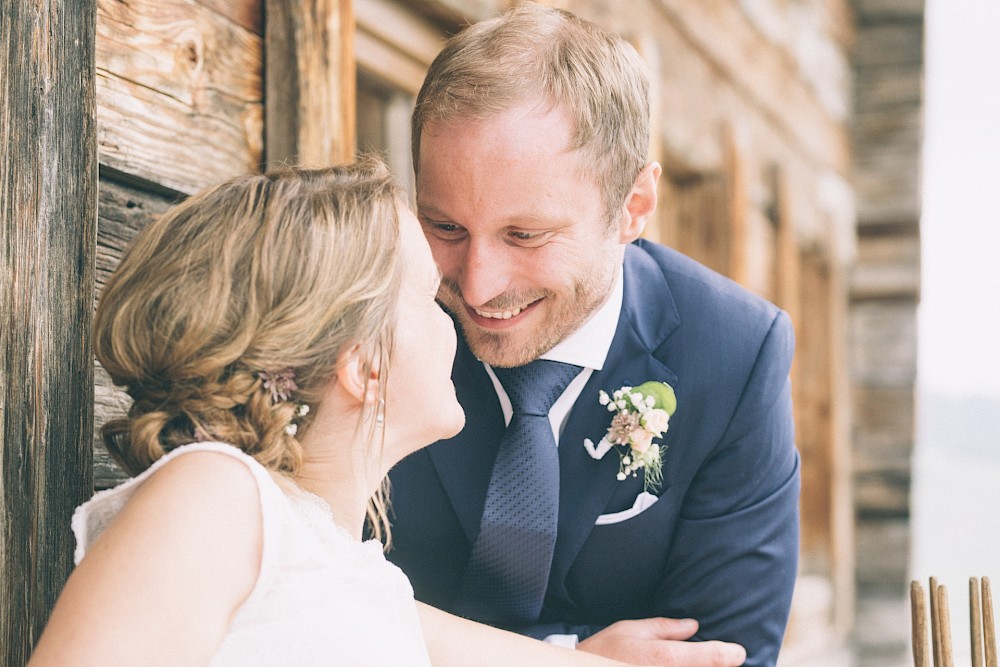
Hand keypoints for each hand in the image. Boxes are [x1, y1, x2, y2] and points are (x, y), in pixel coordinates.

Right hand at [577, 618, 746, 666]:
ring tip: (711, 663)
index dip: (729, 654)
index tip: (739, 652)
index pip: (709, 657)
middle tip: (727, 660)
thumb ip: (665, 628)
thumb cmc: (603, 651)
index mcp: (663, 657)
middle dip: (719, 665)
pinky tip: (688, 666)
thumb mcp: (631, 630)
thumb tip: (692, 627)